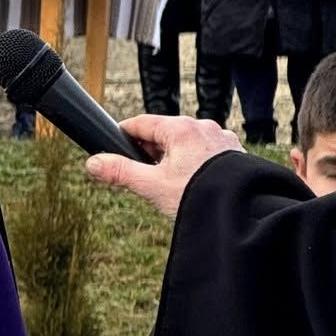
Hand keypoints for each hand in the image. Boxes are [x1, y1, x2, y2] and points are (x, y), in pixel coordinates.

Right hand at [85, 115, 242, 218]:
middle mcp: (202, 127)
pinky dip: (196, 164)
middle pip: (164, 133)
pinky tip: (195, 185)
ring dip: (174, 159)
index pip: (141, 123)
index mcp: (179, 129)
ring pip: (187, 144)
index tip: (115, 148)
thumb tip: (92, 163)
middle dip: (151, 152)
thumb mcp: (152, 186)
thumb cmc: (200, 197)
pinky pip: (207, 153)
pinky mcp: (235, 153)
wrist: (243, 212)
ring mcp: (221, 139)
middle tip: (145, 177)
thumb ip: (120, 172)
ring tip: (171, 186)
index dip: (124, 136)